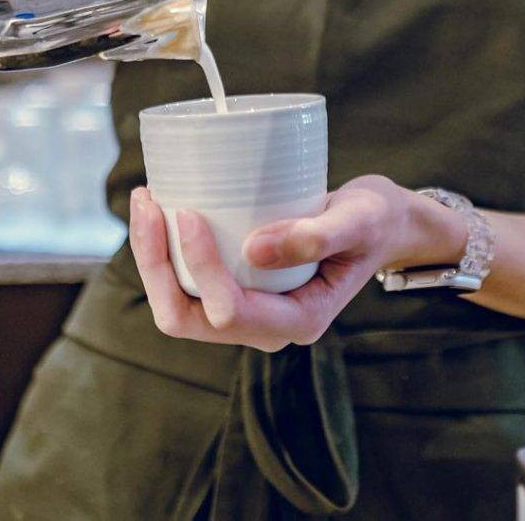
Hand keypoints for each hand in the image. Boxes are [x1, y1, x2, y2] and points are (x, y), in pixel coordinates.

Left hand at [130, 175, 422, 352]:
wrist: (378, 222)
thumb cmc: (373, 221)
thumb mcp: (358, 222)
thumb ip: (316, 237)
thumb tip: (254, 249)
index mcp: (296, 322)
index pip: (229, 311)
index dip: (200, 267)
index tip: (189, 212)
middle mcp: (264, 325)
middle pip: (186, 318)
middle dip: (156, 265)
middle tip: (148, 202)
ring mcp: (247, 309)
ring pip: (177, 303)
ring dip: (152, 257)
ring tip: (145, 199)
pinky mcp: (237, 285)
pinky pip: (185, 283)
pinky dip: (164, 249)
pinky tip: (161, 207)